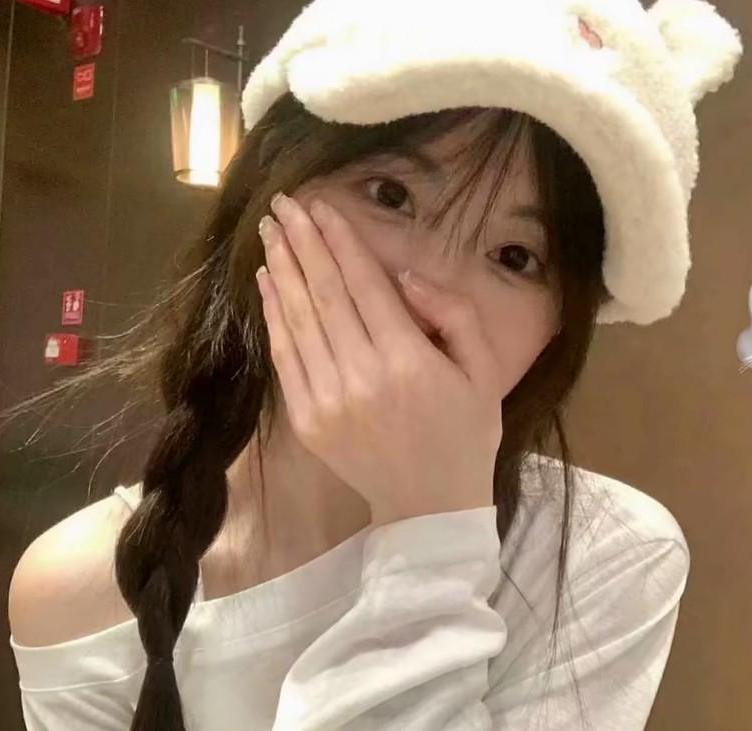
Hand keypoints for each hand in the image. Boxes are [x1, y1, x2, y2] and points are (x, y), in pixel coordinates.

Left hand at [256, 193, 502, 521]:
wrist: (430, 506)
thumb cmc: (464, 435)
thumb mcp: (483, 372)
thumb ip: (455, 315)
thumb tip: (406, 276)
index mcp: (408, 359)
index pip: (363, 282)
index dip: (338, 239)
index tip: (319, 205)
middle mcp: (361, 375)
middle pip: (323, 292)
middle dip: (301, 242)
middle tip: (283, 203)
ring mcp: (327, 400)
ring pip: (298, 320)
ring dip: (281, 269)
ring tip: (270, 231)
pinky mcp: (307, 421)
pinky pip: (285, 358)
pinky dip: (273, 316)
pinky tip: (268, 284)